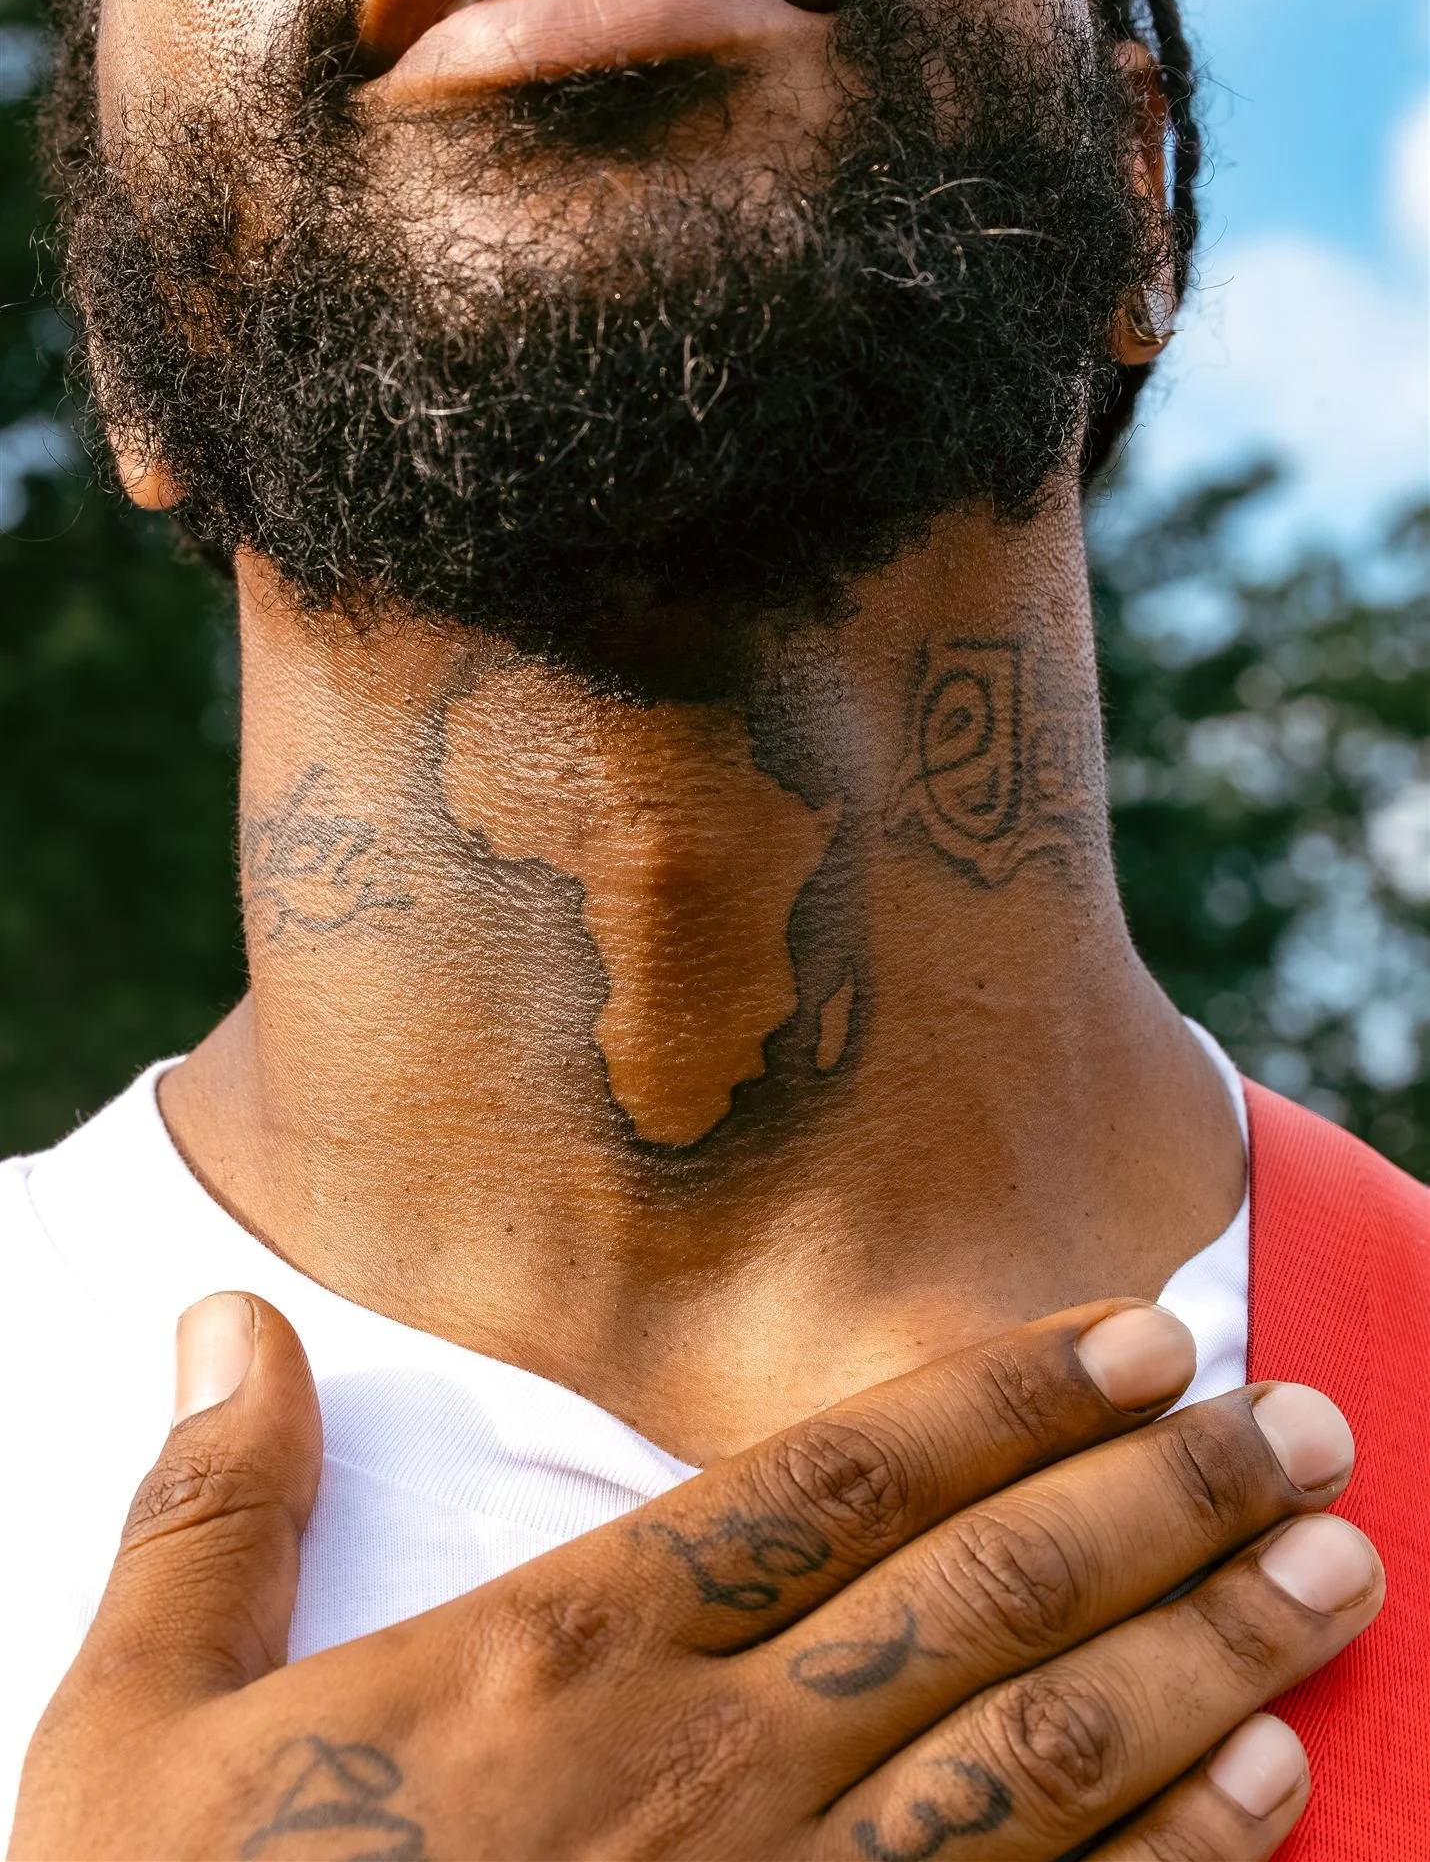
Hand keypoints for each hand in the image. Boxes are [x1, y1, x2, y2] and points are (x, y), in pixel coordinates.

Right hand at [10, 1291, 1379, 1860]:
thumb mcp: (135, 1738)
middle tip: (1306, 1429)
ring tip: (1341, 1572)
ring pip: (1046, 1758)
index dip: (995, 1394)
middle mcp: (704, 1773)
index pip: (829, 1480)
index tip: (1131, 1329)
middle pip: (982, 1598)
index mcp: (559, 1660)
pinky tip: (1278, 1793)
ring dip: (1211, 1652)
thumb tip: (223, 1321)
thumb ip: (209, 1516)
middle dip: (1163, 1501)